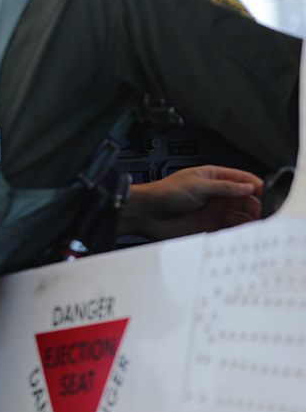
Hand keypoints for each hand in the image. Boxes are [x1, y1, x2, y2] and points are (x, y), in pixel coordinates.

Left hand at [120, 165, 261, 239]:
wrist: (143, 214)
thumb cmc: (161, 194)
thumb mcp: (195, 186)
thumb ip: (222, 187)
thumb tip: (247, 187)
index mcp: (212, 178)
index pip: (241, 179)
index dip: (256, 186)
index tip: (267, 193)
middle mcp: (215, 195)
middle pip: (244, 199)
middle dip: (257, 205)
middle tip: (265, 213)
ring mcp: (213, 212)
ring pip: (240, 216)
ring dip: (250, 220)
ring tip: (258, 225)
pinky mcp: (209, 227)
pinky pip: (229, 230)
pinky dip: (239, 232)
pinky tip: (245, 233)